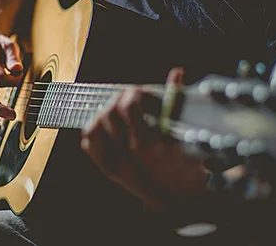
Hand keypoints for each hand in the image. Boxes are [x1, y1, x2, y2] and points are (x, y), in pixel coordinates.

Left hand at [81, 68, 210, 210]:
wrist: (178, 204)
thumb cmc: (187, 169)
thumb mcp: (186, 136)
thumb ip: (177, 101)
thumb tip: (177, 72)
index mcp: (147, 143)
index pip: (128, 105)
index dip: (135, 93)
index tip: (143, 92)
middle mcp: (126, 154)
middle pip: (108, 113)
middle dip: (119, 100)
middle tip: (132, 98)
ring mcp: (114, 162)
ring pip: (94, 127)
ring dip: (105, 114)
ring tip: (119, 112)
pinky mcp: (109, 170)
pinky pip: (89, 145)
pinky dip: (94, 132)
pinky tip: (108, 129)